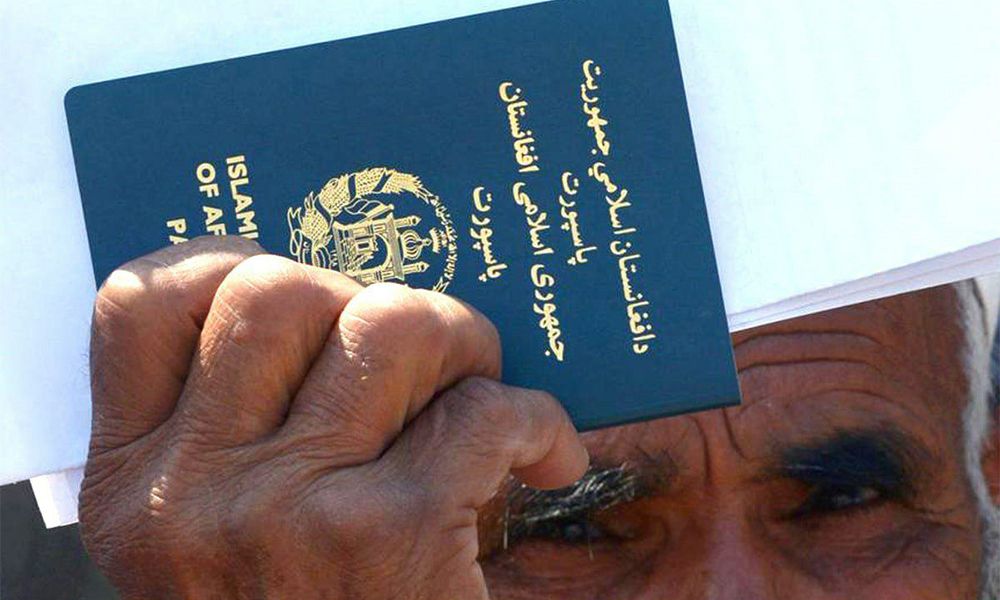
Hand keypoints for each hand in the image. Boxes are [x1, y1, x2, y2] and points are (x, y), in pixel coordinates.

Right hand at [80, 236, 588, 598]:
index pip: (141, 308)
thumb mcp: (212, 540)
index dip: (227, 265)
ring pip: (389, 326)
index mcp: (130, 488)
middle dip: (371, 302)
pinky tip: (544, 462)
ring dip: (459, 343)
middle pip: (280, 291)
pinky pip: (482, 412)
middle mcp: (188, 497)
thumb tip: (327, 306)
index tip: (306, 294)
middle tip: (423, 355)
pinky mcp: (390, 538)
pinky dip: (536, 425)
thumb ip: (230, 435)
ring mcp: (285, 515)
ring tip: (478, 391)